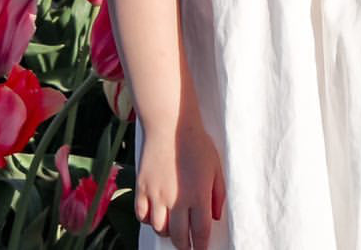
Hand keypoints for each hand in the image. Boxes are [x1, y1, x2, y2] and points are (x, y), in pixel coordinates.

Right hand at [135, 115, 225, 249]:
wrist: (169, 124)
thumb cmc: (196, 143)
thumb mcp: (215, 166)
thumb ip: (218, 194)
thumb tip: (215, 216)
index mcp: (198, 195)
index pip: (200, 232)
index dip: (201, 246)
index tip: (201, 249)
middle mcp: (177, 199)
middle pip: (179, 237)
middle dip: (184, 245)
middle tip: (187, 245)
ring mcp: (157, 194)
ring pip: (160, 229)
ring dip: (167, 233)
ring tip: (172, 228)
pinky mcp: (142, 187)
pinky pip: (142, 215)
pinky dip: (148, 220)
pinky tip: (156, 214)